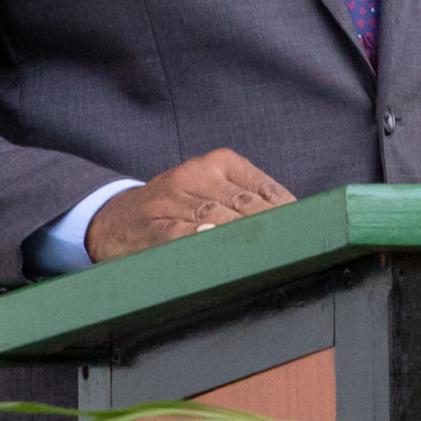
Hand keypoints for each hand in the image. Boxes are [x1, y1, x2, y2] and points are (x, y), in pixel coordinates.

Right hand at [85, 148, 293, 262]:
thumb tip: (299, 225)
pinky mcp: (154, 225)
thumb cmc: (176, 207)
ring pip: (217, 220)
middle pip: (244, 206)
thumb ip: (249, 201)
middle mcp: (196, 173)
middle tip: (295, 253)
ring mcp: (172, 199)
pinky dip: (203, 247)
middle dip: (271, 231)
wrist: (113, 218)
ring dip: (244, 242)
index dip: (287, 214)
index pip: (263, 188)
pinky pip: (182, 237)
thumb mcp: (212, 189)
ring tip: (267, 258)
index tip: (307, 234)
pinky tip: (219, 257)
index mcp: (219, 162)